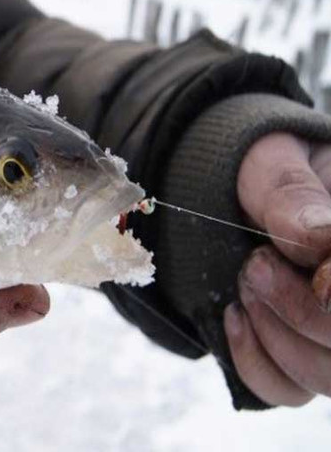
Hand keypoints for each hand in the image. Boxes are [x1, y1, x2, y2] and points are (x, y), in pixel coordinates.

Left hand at [227, 132, 330, 405]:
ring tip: (244, 284)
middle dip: (300, 310)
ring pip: (325, 376)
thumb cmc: (260, 167)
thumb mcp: (271, 160)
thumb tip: (317, 239)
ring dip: (274, 334)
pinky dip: (252, 360)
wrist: (229, 189)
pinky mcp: (301, 357)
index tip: (315, 271)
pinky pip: (286, 391)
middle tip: (254, 266)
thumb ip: (291, 192)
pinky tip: (234, 316)